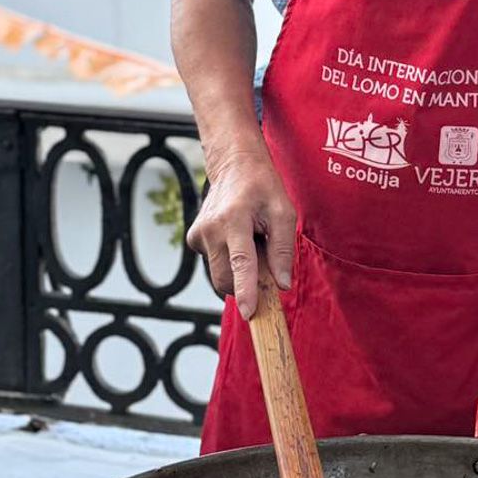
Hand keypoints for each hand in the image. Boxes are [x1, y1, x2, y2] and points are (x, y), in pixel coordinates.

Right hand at [186, 150, 295, 319]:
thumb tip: (281, 284)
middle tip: (264, 258)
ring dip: (238, 268)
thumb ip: (283, 249)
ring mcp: (198, 234)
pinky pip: (215, 263)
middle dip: (245, 284)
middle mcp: (211, 228)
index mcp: (234, 219)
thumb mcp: (284, 212)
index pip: (241, 262)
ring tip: (250, 239)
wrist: (234, 165)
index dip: (246, 290)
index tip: (249, 313)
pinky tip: (236, 237)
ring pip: (220, 273)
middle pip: (225, 278)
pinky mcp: (193, 239)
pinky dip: (229, 258)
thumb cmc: (263, 188)